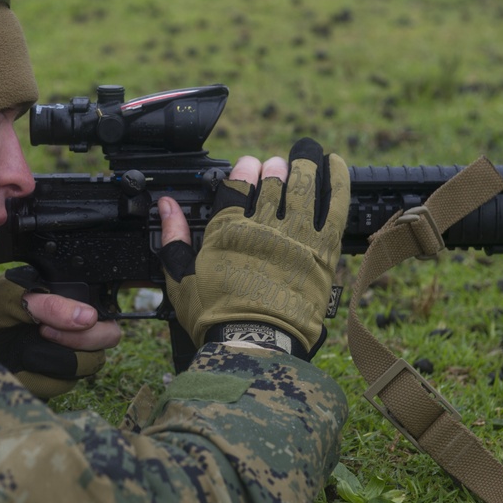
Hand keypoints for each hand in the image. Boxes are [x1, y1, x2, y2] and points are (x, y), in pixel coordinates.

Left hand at [0, 267, 120, 398]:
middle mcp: (78, 328)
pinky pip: (63, 383)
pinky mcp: (55, 378)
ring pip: (89, 364)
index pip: (107, 312)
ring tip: (27, 348)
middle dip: (78, 340)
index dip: (93, 321)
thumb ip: (50, 303)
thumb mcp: (10, 296)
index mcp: (73, 300)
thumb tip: (88, 317)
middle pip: (107, 338)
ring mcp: (69, 354)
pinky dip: (41, 376)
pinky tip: (24, 365)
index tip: (53, 322)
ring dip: (56, 359)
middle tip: (42, 332)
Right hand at [158, 138, 348, 360]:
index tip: (248, 165)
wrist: (255, 348)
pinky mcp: (322, 252)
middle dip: (273, 168)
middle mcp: (261, 229)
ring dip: (303, 165)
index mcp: (226, 232)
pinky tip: (334, 162)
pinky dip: (336, 180)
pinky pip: (334, 206)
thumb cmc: (216, 318)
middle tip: (275, 165)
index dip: (244, 170)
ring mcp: (295, 238)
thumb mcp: (181, 279)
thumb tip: (166, 205)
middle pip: (271, 183)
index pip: (237, 186)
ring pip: (302, 187)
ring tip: (304, 154)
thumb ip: (175, 238)